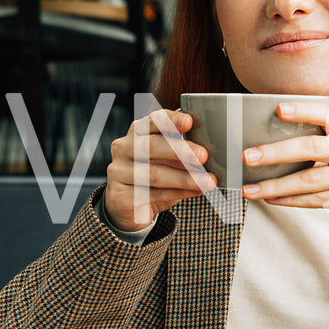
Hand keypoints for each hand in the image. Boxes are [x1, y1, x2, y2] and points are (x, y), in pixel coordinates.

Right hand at [105, 109, 215, 231]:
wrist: (129, 208)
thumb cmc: (153, 178)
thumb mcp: (166, 161)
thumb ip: (181, 152)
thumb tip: (210, 151)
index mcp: (136, 132)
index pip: (152, 121)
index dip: (171, 120)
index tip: (190, 122)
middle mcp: (123, 148)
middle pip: (151, 146)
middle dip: (181, 151)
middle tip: (203, 156)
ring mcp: (118, 172)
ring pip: (155, 173)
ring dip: (185, 178)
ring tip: (207, 181)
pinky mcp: (120, 195)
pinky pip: (153, 194)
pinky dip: (179, 193)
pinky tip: (196, 191)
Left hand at [240, 101, 328, 224]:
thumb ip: (327, 142)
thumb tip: (276, 142)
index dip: (304, 110)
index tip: (278, 109)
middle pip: (314, 148)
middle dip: (278, 152)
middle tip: (249, 156)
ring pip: (311, 180)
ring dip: (276, 186)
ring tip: (251, 189)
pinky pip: (318, 200)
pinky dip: (291, 201)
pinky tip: (271, 200)